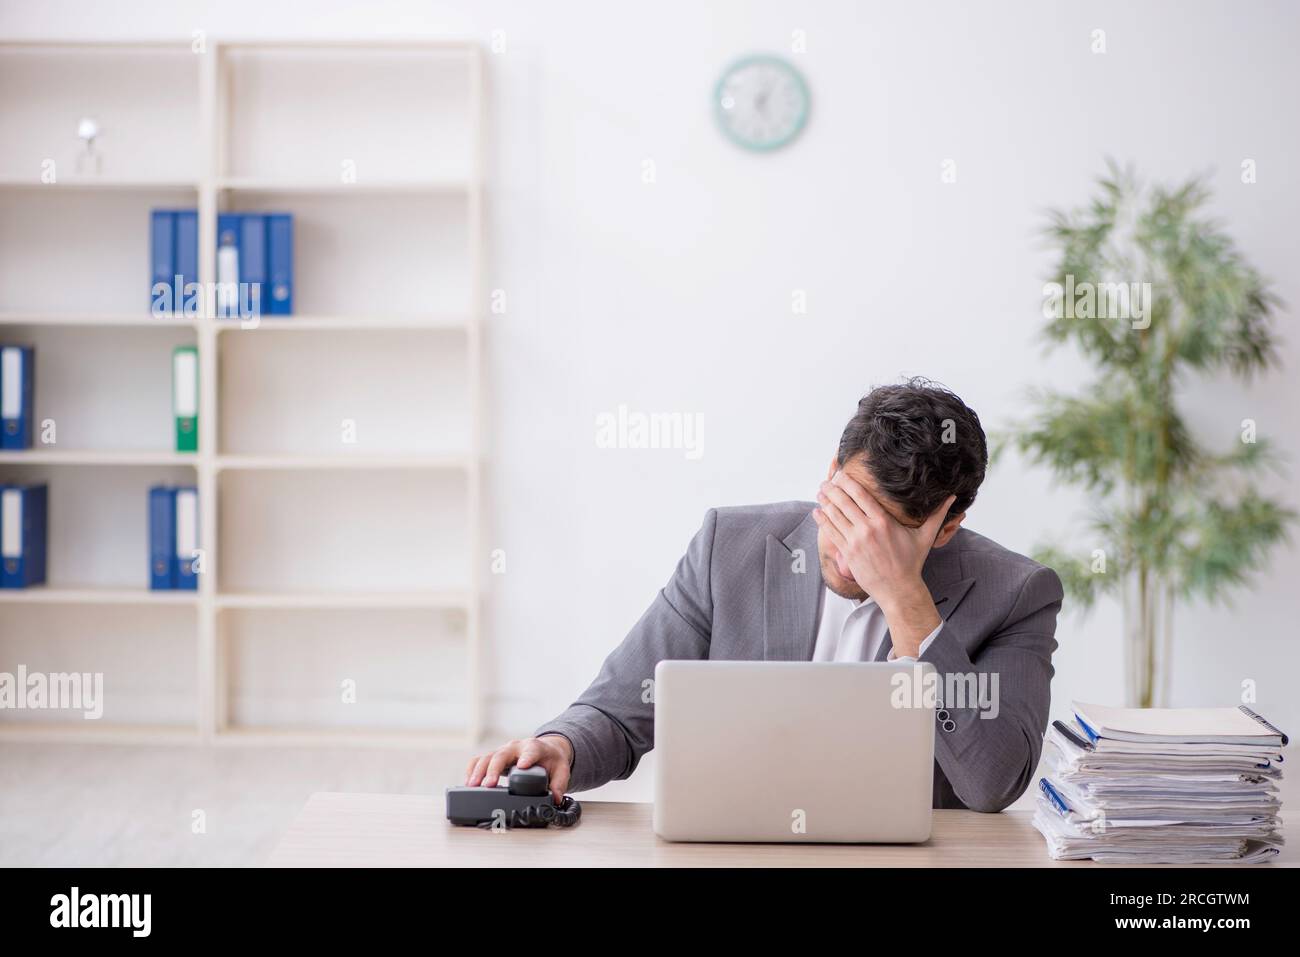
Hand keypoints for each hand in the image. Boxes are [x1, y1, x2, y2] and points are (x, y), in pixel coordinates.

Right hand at [465, 735, 572, 804]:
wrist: (545, 750)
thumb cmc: (551, 760)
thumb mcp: (561, 770)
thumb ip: (559, 784)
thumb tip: (556, 799)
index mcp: (534, 747)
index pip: (531, 750)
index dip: (526, 757)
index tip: (522, 765)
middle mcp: (516, 747)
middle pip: (502, 755)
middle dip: (494, 769)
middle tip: (488, 784)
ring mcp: (503, 751)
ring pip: (487, 757)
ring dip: (478, 771)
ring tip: (472, 785)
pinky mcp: (494, 757)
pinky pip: (479, 760)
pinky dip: (472, 770)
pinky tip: (468, 782)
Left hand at [813, 474, 953, 653]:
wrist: (898, 589)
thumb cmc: (911, 562)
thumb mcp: (925, 536)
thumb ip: (938, 514)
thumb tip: (954, 497)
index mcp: (883, 521)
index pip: (860, 494)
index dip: (847, 482)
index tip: (841, 474)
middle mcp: (867, 529)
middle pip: (843, 501)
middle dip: (832, 489)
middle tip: (826, 481)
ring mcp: (855, 541)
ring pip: (834, 515)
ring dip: (825, 502)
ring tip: (820, 492)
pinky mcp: (847, 553)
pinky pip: (831, 532)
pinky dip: (822, 520)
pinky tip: (817, 512)